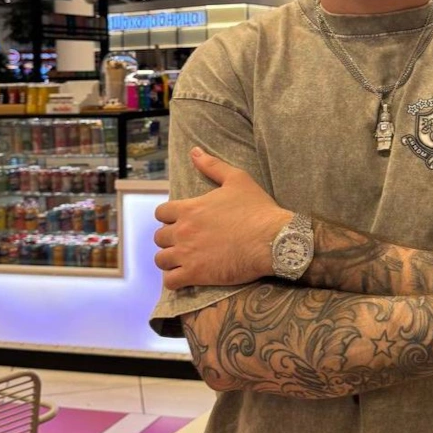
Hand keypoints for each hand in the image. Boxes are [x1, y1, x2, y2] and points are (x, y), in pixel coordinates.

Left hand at [154, 148, 292, 289]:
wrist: (273, 240)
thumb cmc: (258, 209)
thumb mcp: (237, 179)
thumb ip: (212, 165)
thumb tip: (194, 151)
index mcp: (190, 208)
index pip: (161, 213)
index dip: (169, 217)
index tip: (181, 221)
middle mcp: (183, 231)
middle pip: (159, 237)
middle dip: (170, 239)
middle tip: (187, 241)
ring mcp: (187, 254)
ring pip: (161, 260)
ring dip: (170, 259)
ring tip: (183, 260)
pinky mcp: (196, 274)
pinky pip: (171, 281)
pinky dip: (174, 280)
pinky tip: (185, 276)